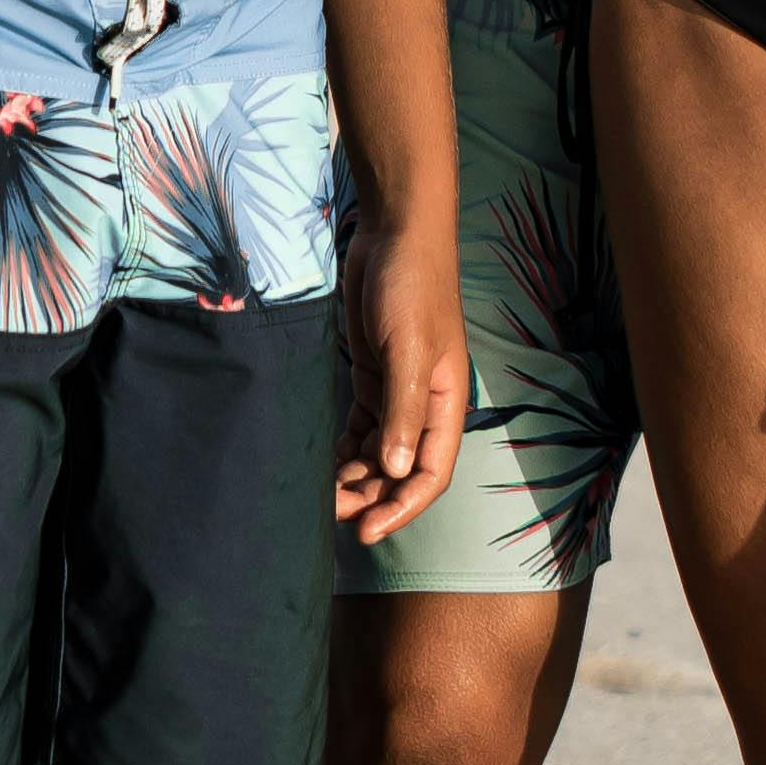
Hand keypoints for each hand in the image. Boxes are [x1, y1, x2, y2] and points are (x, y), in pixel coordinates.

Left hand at [335, 210, 472, 542]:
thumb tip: (396, 470)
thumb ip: (402, 410)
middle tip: (327, 511)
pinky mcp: (372, 376)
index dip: (400, 507)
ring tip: (320, 494)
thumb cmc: (411, 286)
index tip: (364, 530)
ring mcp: (396, 392)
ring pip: (378, 453)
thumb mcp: (406, 348)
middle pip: (400, 470)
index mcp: (445, 404)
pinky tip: (323, 463)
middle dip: (369, 496)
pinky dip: (346, 449)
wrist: (395, 234)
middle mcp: (424, 405)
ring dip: (354, 477)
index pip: (429, 475)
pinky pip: (362, 428)